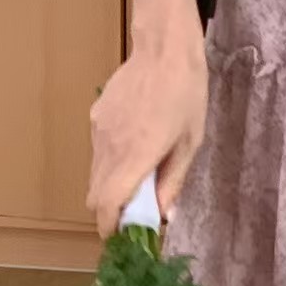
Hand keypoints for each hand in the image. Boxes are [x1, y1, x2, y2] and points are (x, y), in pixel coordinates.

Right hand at [87, 4, 208, 236]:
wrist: (164, 48)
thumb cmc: (186, 93)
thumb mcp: (191, 140)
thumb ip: (173, 180)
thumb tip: (163, 216)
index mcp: (136, 155)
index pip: (107, 205)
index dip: (110, 228)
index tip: (122, 237)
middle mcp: (110, 147)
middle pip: (95, 196)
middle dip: (111, 211)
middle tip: (136, 211)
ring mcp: (98, 131)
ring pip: (95, 174)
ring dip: (111, 185)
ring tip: (140, 173)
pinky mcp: (95, 117)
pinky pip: (98, 151)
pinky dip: (111, 160)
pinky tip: (135, 141)